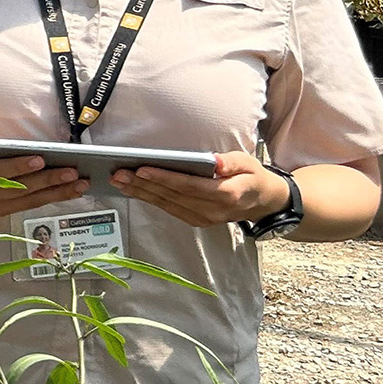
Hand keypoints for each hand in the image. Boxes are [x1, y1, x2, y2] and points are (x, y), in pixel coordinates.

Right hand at [0, 131, 89, 218]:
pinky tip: (69, 191)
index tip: (39, 159)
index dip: (18, 167)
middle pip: (20, 190)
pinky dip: (50, 198)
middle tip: (72, 172)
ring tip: (80, 185)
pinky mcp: (2, 212)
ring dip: (56, 193)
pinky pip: (30, 205)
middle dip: (48, 181)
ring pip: (29, 201)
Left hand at [110, 151, 285, 228]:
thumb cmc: (252, 177)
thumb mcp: (249, 163)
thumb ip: (231, 163)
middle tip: (120, 173)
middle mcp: (212, 210)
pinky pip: (169, 209)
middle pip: (172, 196)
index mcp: (226, 194)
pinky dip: (150, 199)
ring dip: (141, 193)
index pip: (189, 186)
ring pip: (167, 205)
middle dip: (143, 185)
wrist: (262, 201)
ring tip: (120, 181)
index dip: (164, 178)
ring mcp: (203, 218)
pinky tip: (134, 190)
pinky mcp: (196, 220)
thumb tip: (214, 163)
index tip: (142, 169)